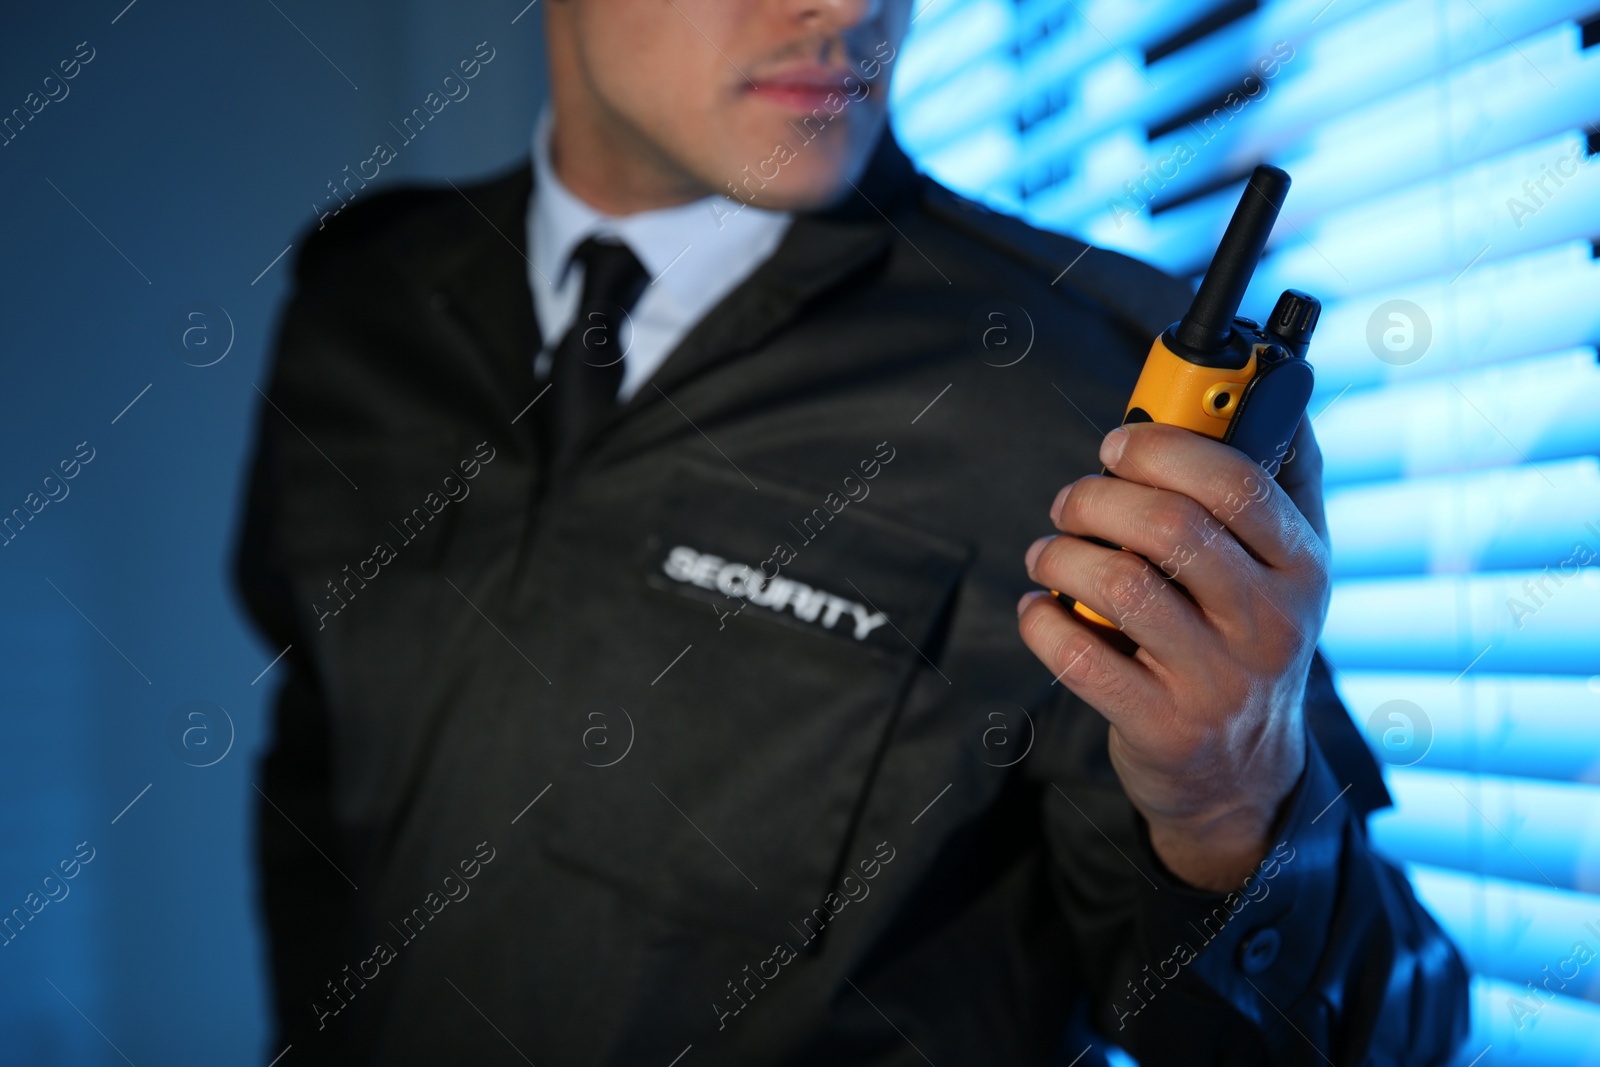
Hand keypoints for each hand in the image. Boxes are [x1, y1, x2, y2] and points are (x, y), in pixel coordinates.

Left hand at [1017, 417, 1330, 890]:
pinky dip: (1041, 618)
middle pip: (1170, 527)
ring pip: (1120, 584)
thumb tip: (1272, 384)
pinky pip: (1080, 655)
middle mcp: (1271, 624)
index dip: (1161, 448)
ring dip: (1061, 553)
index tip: (1117, 443)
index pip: (1236, 480)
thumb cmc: (1246, 642)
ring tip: (1048, 553)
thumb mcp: (1285, 568)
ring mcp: (1219, 682)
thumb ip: (1278, 478)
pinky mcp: (1163, 727)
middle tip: (1070, 501)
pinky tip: (1040, 607)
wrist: (1242, 777)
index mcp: (1302, 565)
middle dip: (1098, 497)